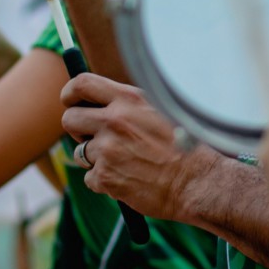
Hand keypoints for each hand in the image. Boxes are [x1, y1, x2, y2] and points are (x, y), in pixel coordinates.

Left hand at [61, 73, 198, 219]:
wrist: (199, 183)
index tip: (70, 101)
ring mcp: (107, 151)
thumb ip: (128, 105)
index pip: (81, 84)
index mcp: (129, 100)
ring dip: (95, 158)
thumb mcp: (159, 111)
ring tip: (124, 162)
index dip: (70, 93)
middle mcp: (114, 121)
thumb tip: (97, 102)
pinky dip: (104, 181)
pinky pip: (90, 178)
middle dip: (78, 130)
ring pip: (80, 153)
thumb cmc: (185, 148)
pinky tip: (128, 179)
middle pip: (69, 119)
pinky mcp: (105, 178)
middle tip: (94, 138)